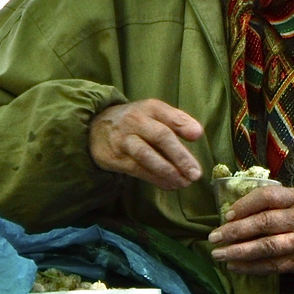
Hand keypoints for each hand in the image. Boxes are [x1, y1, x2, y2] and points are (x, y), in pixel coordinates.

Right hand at [88, 99, 203, 188]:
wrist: (96, 128)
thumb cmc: (135, 122)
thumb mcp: (154, 114)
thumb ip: (177, 121)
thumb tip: (197, 133)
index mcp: (149, 108)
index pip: (168, 114)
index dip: (183, 124)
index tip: (197, 135)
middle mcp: (135, 121)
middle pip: (160, 136)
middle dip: (180, 156)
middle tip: (195, 173)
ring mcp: (124, 140)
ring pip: (146, 155)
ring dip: (168, 171)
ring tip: (184, 183)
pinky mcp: (116, 158)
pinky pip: (138, 170)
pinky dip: (156, 179)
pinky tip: (170, 185)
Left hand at [208, 186, 293, 275]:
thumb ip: (274, 201)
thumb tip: (236, 211)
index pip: (268, 197)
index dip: (245, 205)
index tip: (227, 214)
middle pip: (263, 223)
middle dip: (235, 230)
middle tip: (214, 236)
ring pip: (266, 247)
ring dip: (239, 251)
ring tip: (219, 254)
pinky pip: (272, 265)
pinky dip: (250, 267)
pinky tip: (234, 266)